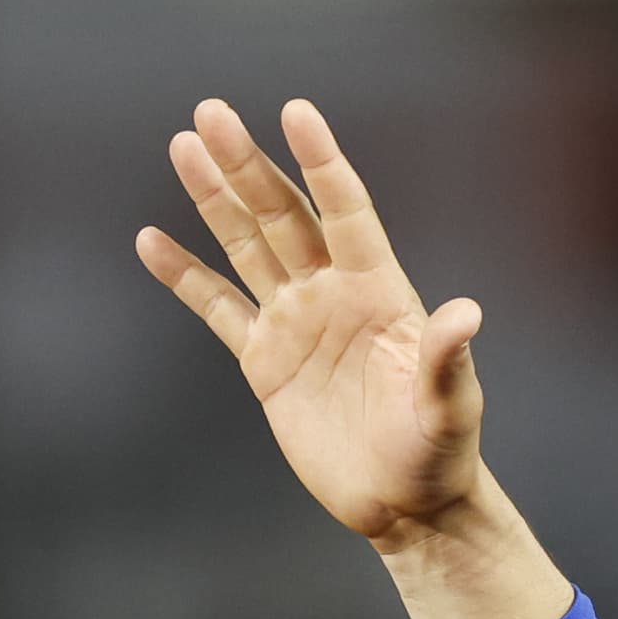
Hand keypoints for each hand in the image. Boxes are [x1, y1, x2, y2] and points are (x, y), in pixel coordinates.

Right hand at [137, 99, 490, 551]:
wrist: (404, 506)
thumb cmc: (438, 454)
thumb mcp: (451, 409)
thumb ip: (447, 360)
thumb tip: (465, 314)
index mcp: (379, 291)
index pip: (347, 212)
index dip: (323, 163)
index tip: (296, 112)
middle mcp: (333, 294)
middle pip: (283, 215)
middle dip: (247, 165)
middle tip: (211, 113)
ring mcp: (296, 323)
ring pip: (248, 246)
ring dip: (214, 199)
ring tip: (182, 146)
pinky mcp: (265, 361)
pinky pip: (218, 308)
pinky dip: (185, 276)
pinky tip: (152, 240)